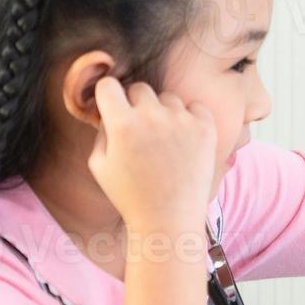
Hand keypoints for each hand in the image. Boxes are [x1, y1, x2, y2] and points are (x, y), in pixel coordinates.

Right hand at [87, 77, 216, 233]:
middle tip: (139, 130)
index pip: (108, 85)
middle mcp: (153, 117)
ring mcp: (182, 120)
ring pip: (168, 98)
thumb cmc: (129, 194)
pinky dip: (189, 118)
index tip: (112, 106)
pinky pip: (194, 107)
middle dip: (135, 104)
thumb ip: (101, 129)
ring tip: (163, 141)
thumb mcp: (99, 164)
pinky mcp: (205, 127)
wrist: (169, 219)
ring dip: (163, 112)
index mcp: (122, 124)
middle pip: (140, 88)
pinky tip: (183, 139)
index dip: (107, 95)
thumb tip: (109, 105)